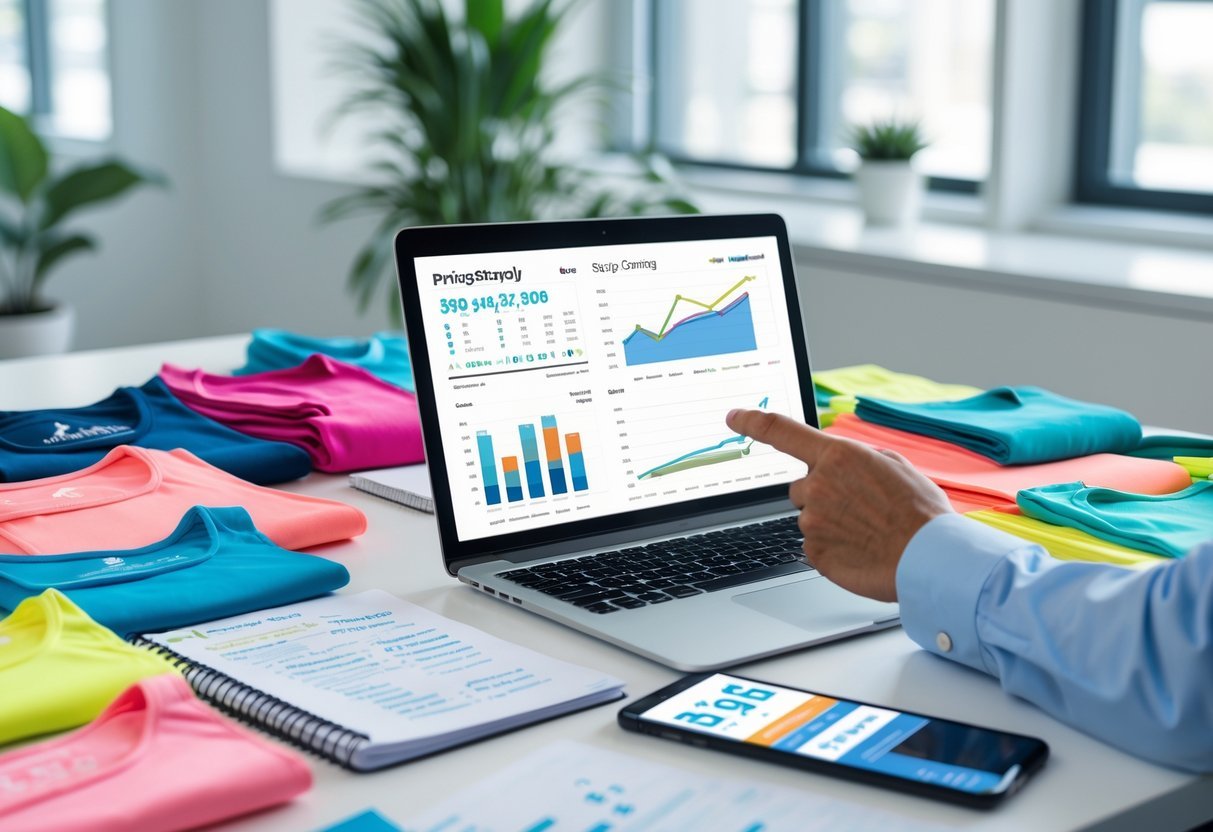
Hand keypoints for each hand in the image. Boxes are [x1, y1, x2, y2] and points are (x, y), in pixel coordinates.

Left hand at [726, 409, 952, 601]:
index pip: (780, 431)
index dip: (751, 421)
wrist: (932, 559)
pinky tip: (860, 550)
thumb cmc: (919, 513)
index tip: (733, 416)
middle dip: (822, 495)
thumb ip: (856, 458)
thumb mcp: (894, 466)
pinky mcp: (814, 553)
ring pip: (810, 518)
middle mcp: (818, 485)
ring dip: (831, 524)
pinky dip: (833, 549)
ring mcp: (813, 521)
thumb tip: (840, 463)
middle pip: (801, 487)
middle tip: (859, 508)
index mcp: (837, 456)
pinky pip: (815, 546)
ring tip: (868, 532)